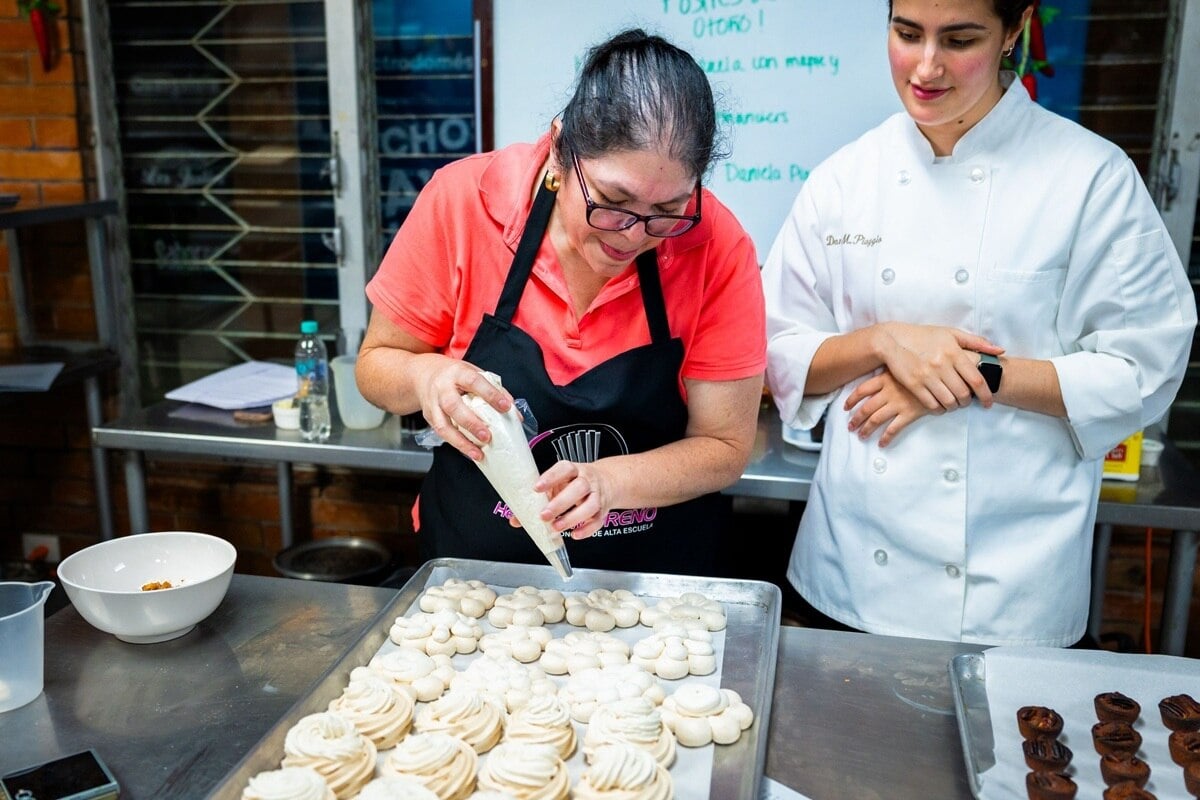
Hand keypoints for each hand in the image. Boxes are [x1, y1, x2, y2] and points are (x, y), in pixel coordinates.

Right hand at [413, 355, 512, 460]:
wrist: (423, 375)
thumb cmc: (454, 375)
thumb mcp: (474, 373)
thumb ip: (494, 389)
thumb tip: (514, 412)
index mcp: (457, 373)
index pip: (474, 382)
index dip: (490, 394)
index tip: (505, 406)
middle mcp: (442, 388)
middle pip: (453, 406)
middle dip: (471, 423)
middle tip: (488, 436)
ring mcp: (433, 403)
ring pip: (443, 425)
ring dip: (461, 441)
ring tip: (478, 453)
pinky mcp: (429, 416)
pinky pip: (441, 433)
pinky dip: (456, 444)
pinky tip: (469, 451)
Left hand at [526, 459, 614, 539]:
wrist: (607, 482)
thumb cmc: (575, 483)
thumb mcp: (558, 485)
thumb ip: (538, 501)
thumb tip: (516, 519)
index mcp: (573, 470)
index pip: (564, 469)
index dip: (550, 477)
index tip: (536, 488)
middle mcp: (587, 480)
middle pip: (578, 488)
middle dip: (560, 503)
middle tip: (544, 515)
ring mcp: (597, 495)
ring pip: (590, 505)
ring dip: (573, 517)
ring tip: (556, 526)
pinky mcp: (603, 510)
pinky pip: (598, 520)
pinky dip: (587, 529)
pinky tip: (575, 534)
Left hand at [844, 370, 935, 447]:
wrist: (942, 378)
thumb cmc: (921, 370)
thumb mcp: (902, 366)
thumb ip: (889, 371)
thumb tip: (876, 376)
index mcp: (884, 379)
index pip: (861, 390)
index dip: (851, 400)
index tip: (846, 407)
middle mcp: (888, 392)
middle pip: (866, 408)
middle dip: (856, 419)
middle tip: (850, 427)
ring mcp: (898, 404)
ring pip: (876, 419)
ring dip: (866, 430)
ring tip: (861, 436)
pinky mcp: (909, 414)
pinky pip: (893, 429)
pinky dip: (886, 438)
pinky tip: (881, 443)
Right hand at [877, 322, 1001, 411]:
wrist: (892, 340)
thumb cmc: (924, 336)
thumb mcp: (951, 334)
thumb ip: (977, 342)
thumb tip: (1000, 351)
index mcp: (954, 352)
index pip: (977, 379)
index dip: (987, 395)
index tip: (989, 403)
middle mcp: (942, 365)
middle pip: (963, 394)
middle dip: (968, 402)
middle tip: (967, 402)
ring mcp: (927, 376)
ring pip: (949, 401)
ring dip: (954, 407)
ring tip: (954, 404)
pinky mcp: (913, 384)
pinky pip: (932, 404)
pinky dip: (939, 409)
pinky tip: (940, 405)